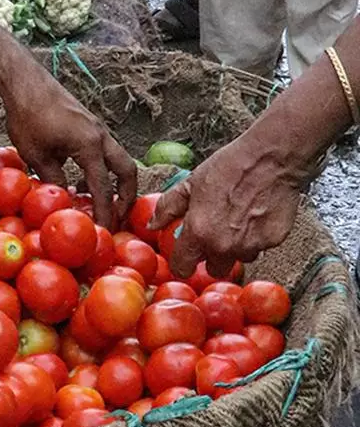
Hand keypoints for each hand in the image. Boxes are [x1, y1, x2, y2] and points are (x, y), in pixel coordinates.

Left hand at [3, 77, 136, 227]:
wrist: (26, 83)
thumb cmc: (28, 118)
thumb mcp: (36, 156)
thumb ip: (53, 180)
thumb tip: (65, 200)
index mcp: (90, 147)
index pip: (104, 188)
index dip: (105, 213)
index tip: (105, 232)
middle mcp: (101, 137)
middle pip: (127, 171)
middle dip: (126, 197)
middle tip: (117, 217)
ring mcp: (97, 130)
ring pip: (118, 160)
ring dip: (114, 182)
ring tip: (99, 204)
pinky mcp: (89, 126)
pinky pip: (104, 152)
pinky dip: (101, 170)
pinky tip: (81, 182)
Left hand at [148, 133, 307, 277]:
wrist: (270, 158)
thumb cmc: (229, 167)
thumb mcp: (190, 184)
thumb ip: (168, 208)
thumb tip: (152, 224)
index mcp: (199, 233)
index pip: (183, 268)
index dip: (183, 263)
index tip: (187, 256)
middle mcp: (224, 245)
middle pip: (215, 269)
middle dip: (213, 257)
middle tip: (216, 235)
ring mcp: (251, 245)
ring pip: (240, 258)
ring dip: (237, 247)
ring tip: (239, 220)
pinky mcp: (273, 241)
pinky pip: (261, 247)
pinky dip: (258, 236)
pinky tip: (256, 215)